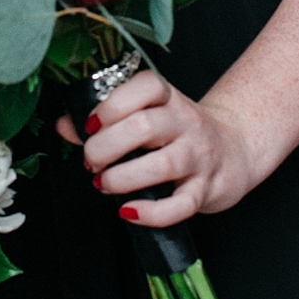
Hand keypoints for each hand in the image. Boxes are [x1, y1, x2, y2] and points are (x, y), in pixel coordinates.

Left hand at [55, 68, 258, 224]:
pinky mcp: (206, 188)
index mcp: (168, 98)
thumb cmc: (178, 133)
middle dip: (107, 147)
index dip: (112, 104)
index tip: (89, 124)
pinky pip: (182, 204)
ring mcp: (199, 155)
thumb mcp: (147, 116)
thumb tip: (64, 124)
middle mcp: (186, 122)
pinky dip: (153, 212)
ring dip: (123, 178)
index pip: (146, 86)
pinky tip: (129, 212)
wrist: (234, 150)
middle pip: (146, 126)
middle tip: (91, 161)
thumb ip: (104, 121)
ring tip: (103, 184)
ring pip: (164, 164)